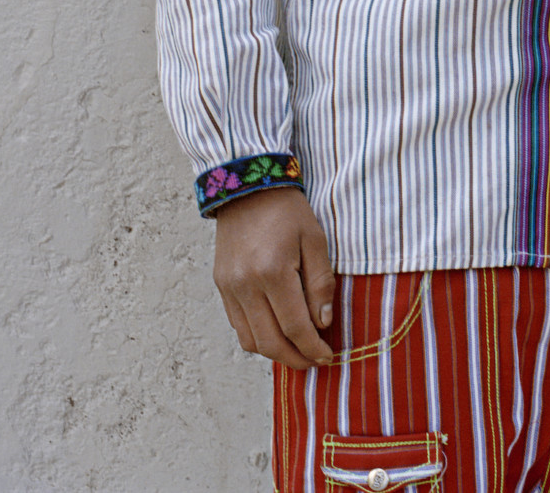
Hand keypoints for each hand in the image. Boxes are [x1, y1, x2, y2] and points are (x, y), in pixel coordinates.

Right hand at [212, 186, 335, 369]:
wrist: (248, 188)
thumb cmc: (288, 211)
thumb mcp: (315, 240)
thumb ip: (320, 283)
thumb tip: (323, 322)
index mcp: (272, 271)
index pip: (294, 326)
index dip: (312, 348)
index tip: (328, 356)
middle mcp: (246, 285)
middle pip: (269, 342)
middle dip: (295, 359)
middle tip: (315, 362)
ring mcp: (229, 288)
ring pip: (250, 340)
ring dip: (275, 353)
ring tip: (298, 352)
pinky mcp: (221, 286)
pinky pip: (237, 325)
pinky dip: (257, 338)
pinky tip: (277, 334)